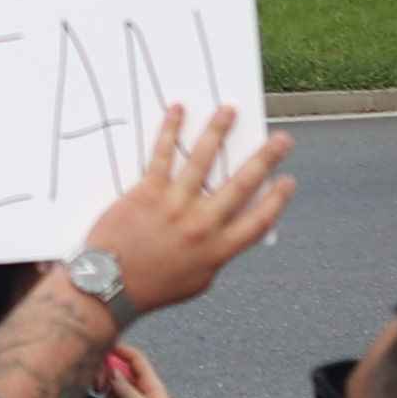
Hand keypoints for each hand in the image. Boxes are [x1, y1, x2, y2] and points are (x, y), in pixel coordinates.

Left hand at [80, 105, 291, 317]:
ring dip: (219, 130)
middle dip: (265, 158)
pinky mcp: (147, 192)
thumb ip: (216, 254)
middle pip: (242, 185)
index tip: (288, 180)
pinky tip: (178, 110)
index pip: (259, 220)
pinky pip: (162, 154)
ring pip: (203, 159)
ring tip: (229, 110)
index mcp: (218, 250)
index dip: (277, 200)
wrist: (108, 286)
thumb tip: (227, 228)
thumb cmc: (151, 287)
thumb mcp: (196, 281)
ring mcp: (175, 205)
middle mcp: (202, 225)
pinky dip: (171, 129)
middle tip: (282, 139)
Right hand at [103, 341, 197, 397]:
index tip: (102, 350)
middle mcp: (145, 392)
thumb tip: (111, 371)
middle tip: (100, 388)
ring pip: (117, 392)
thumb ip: (126, 391)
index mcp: (152, 385)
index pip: (136, 359)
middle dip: (110, 379)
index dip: (120, 351)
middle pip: (122, 374)